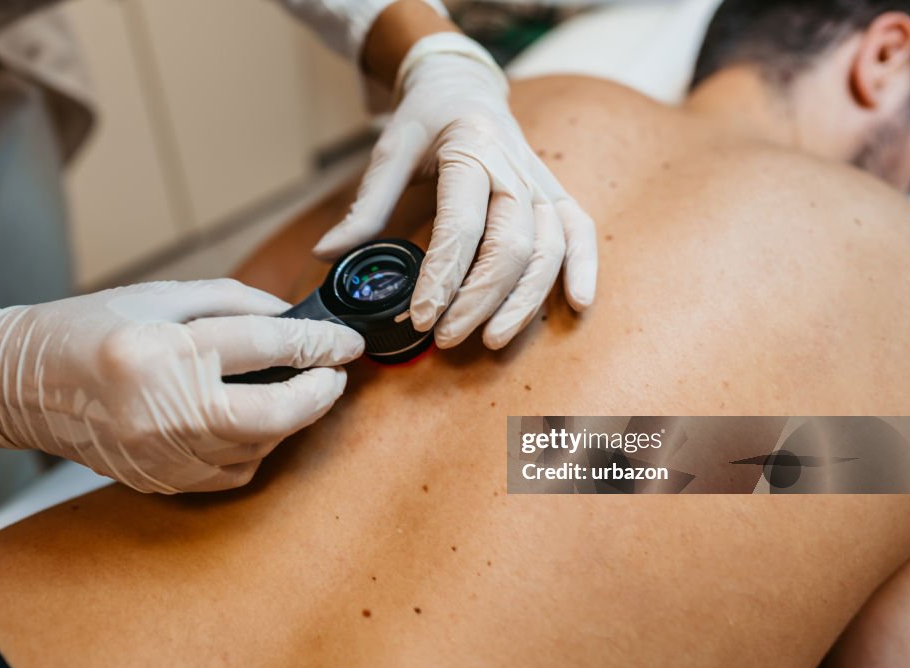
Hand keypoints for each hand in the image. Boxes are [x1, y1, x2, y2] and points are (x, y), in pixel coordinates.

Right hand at [0, 280, 363, 492]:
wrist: (18, 384)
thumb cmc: (87, 328)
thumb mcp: (160, 296)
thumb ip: (234, 303)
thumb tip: (293, 319)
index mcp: (161, 351)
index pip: (265, 347)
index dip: (319, 345)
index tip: (347, 342)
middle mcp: (162, 410)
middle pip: (273, 414)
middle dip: (319, 394)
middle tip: (336, 374)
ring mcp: (160, 455)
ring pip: (258, 447)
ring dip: (291, 420)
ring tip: (299, 390)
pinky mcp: (159, 480)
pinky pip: (231, 471)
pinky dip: (256, 446)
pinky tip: (257, 420)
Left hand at [314, 33, 597, 349]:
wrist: (465, 86)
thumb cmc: (426, 119)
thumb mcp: (390, 150)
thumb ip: (366, 206)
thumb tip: (326, 253)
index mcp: (471, 150)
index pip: (462, 225)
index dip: (443, 277)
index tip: (420, 317)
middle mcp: (514, 168)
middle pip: (510, 245)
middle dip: (478, 299)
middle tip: (445, 337)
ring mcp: (541, 183)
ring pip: (548, 249)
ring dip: (524, 301)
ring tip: (491, 340)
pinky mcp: (555, 195)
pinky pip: (580, 232)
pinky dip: (584, 268)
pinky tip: (578, 304)